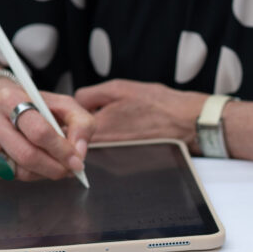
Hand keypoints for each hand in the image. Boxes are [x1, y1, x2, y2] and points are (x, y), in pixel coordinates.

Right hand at [0, 82, 93, 180]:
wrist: (9, 109)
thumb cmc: (40, 108)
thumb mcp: (66, 106)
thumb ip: (81, 124)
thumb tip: (79, 152)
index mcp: (9, 98)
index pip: (38, 131)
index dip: (61, 150)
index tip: (77, 160)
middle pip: (27, 154)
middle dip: (55, 167)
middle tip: (70, 169)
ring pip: (20, 170)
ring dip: (45, 173)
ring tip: (56, 164)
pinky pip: (11, 177)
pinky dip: (31, 176)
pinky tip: (38, 164)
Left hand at [74, 80, 205, 150]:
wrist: (186, 122)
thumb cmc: (157, 104)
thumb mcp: (118, 88)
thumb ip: (89, 95)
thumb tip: (75, 102)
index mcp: (97, 129)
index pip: (66, 128)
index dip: (68, 117)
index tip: (76, 111)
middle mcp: (104, 149)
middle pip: (78, 141)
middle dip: (80, 129)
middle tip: (99, 115)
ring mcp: (116, 159)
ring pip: (94, 147)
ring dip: (98, 136)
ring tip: (119, 122)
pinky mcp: (128, 163)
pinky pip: (110, 152)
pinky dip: (114, 142)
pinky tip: (129, 131)